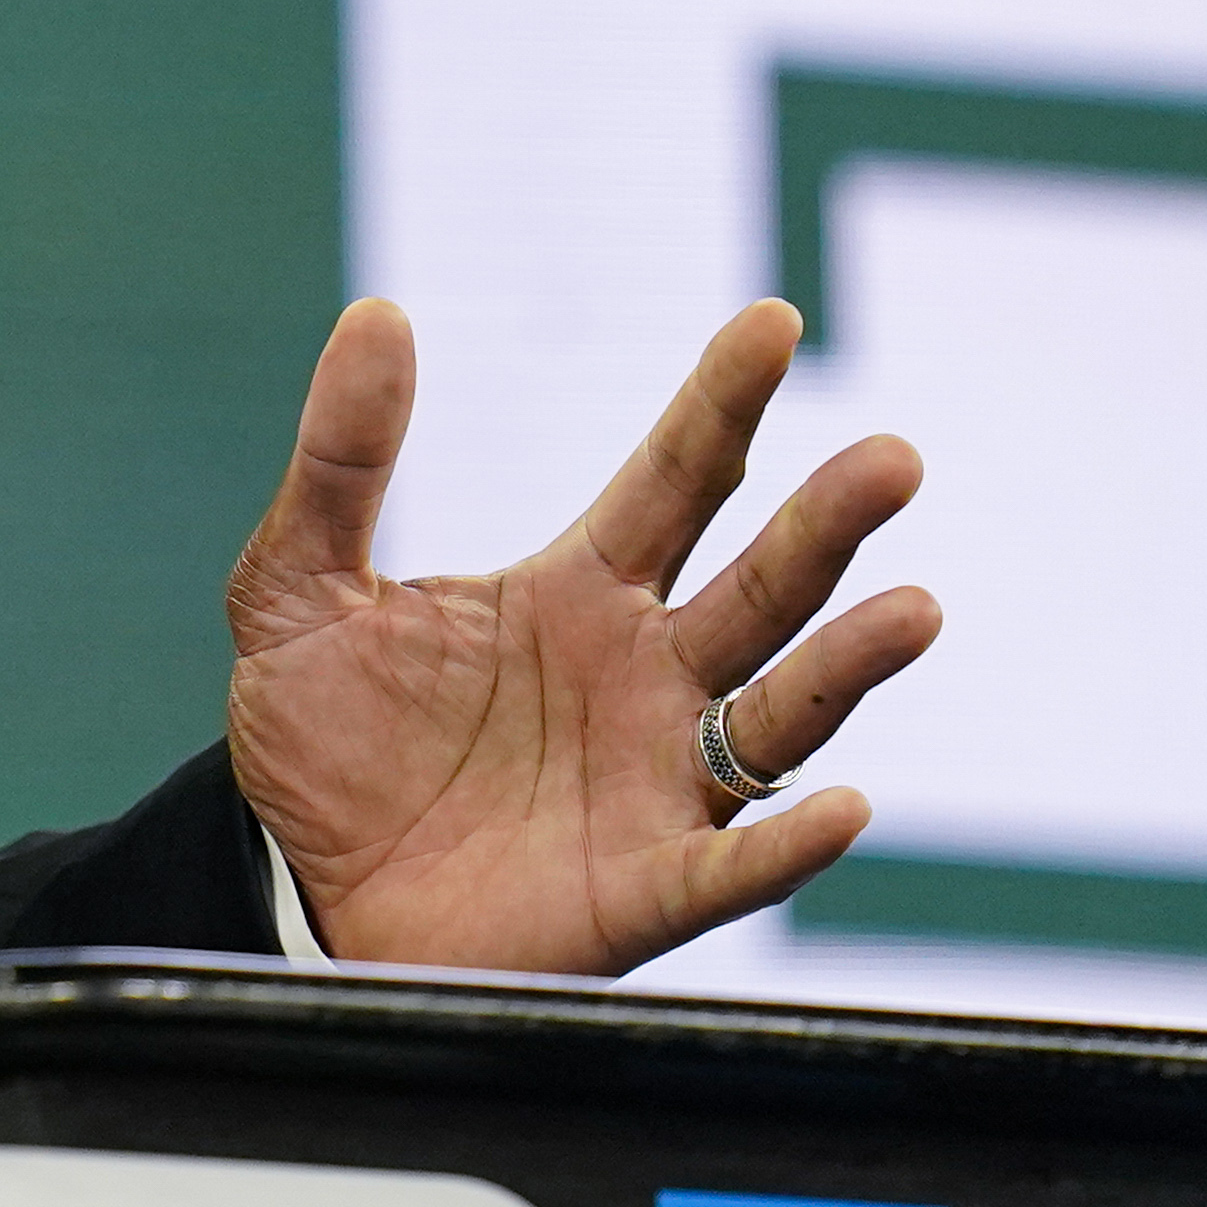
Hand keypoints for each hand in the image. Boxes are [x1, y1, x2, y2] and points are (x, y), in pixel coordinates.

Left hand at [229, 297, 937, 975]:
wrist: (293, 892)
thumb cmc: (319, 743)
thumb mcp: (295, 586)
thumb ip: (339, 462)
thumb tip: (377, 314)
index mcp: (578, 591)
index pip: (677, 479)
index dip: (723, 403)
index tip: (773, 321)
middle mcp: (645, 676)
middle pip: (759, 587)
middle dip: (825, 524)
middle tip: (892, 459)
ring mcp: (656, 784)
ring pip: (778, 716)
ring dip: (847, 666)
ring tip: (913, 611)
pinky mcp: (642, 890)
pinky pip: (732, 868)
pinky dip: (789, 844)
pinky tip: (842, 808)